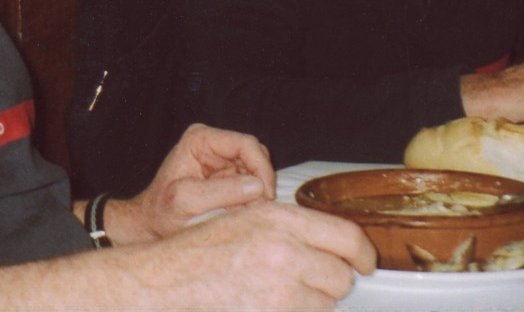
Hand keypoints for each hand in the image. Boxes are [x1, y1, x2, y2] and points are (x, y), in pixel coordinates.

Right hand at [0, 200, 374, 310]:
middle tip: (306, 282)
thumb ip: (287, 228)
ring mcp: (280, 292)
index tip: (363, 261)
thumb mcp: (242, 221)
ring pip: (324, 304)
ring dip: (309, 303)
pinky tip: (265, 305)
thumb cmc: (194, 254)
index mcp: (278, 220)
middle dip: (329, 282)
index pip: (346, 237)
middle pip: (341, 277)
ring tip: (276, 295)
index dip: (361, 253)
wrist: (160, 285)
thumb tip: (327, 243)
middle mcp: (284, 253)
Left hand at [105, 123, 275, 242]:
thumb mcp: (186, 202)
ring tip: (249, 212)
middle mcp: (214, 144)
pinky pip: (252, 183)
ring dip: (259, 191)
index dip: (261, 168)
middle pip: (255, 154)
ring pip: (257, 169)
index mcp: (200, 139)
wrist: (151, 224)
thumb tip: (258, 187)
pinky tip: (244, 212)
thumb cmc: (161, 212)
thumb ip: (221, 192)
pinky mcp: (227, 177)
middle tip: (261, 208)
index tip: (266, 196)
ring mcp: (222, 160)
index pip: (245, 144)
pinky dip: (253, 198)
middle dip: (262, 181)